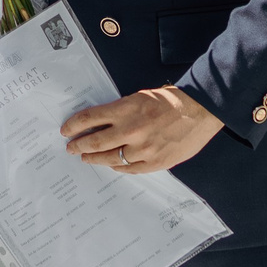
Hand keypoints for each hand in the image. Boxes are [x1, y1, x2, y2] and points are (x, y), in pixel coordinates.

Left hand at [61, 85, 223, 173]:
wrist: (200, 111)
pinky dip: (118, 167)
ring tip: (87, 157)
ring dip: (95, 158)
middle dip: (79, 145)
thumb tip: (100, 124)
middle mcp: (131, 130)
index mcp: (126, 109)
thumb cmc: (171, 101)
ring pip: (110, 158)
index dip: (74, 125)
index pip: (90, 118)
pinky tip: (112, 164)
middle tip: (71, 148)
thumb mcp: (140, 98)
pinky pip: (130, 169)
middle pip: (95, 142)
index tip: (66, 130)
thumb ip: (120, 112)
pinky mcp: (155, 162)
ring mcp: (143, 149)